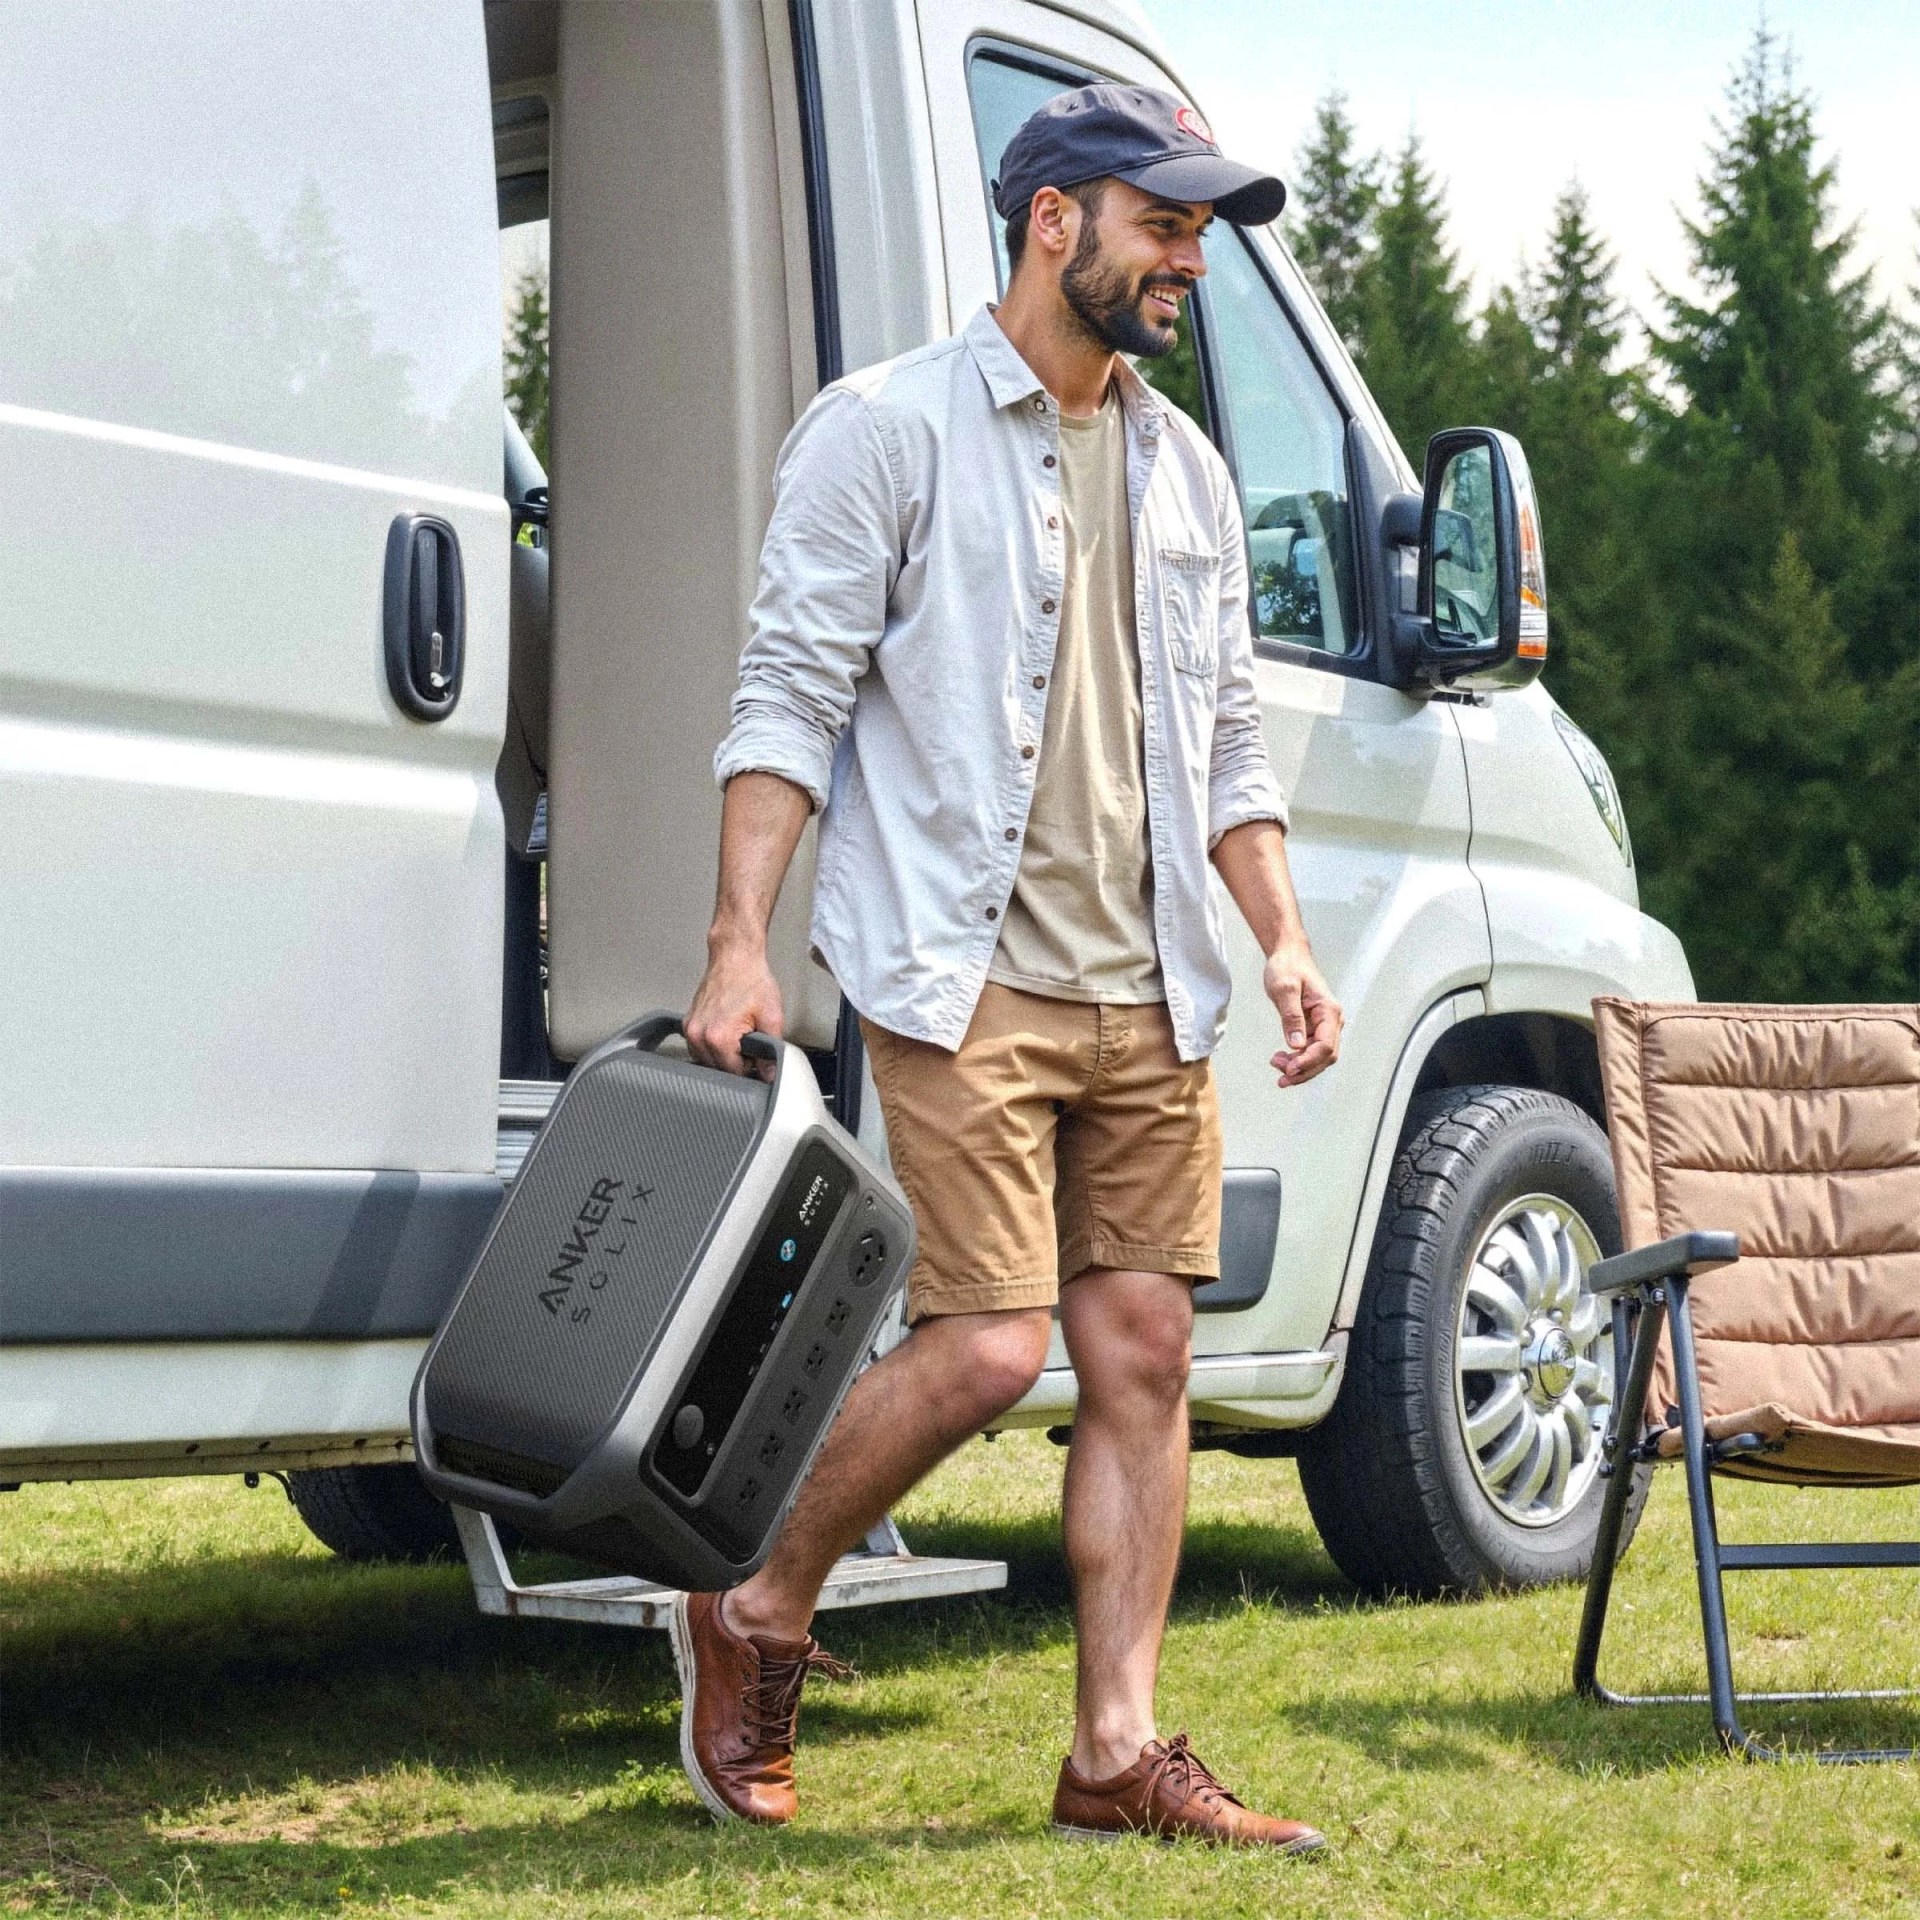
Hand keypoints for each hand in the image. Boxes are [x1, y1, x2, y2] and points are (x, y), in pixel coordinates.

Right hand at [686, 936, 784, 1078]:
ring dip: (723, 1055)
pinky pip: (699, 1048)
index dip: (751, 1067)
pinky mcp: (687, 1023)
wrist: (734, 957)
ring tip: (738, 1035)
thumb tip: (769, 1073)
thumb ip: (771, 1049)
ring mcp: (690, 1029)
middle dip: (737, 1061)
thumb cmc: (751, 980)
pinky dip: (712, 1047)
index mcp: (719, 1037)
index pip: (735, 1072)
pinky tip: (725, 1033)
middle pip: (719, 1068)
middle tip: (750, 1040)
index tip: (757, 1054)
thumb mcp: (771, 1016)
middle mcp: (699, 1035)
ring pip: (707, 1060)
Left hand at [1263, 940, 1341, 1087]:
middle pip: (1325, 1057)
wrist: (1288, 955)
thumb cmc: (1288, 967)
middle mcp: (1331, 1020)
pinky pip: (1310, 1050)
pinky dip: (1297, 1059)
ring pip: (1318, 1057)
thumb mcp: (1285, 989)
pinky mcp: (1314, 1027)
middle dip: (1304, 1070)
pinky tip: (1281, 1060)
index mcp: (1329, 1011)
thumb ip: (1291, 1016)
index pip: (1325, 1046)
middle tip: (1281, 1078)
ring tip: (1277, 1066)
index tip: (1289, 1069)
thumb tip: (1297, 1044)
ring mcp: (1324, 1025)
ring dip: (1300, 1067)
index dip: (1308, 1062)